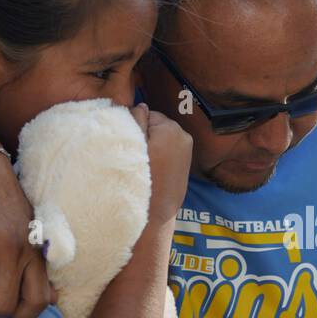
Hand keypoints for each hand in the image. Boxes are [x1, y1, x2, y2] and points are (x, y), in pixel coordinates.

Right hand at [129, 104, 190, 221]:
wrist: (155, 212)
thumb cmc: (140, 178)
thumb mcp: (133, 145)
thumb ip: (136, 120)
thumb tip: (141, 105)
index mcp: (171, 129)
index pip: (147, 114)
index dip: (135, 125)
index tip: (129, 141)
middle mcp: (183, 136)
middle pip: (157, 125)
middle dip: (146, 134)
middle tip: (134, 153)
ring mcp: (187, 150)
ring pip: (163, 138)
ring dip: (153, 145)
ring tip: (143, 163)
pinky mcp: (186, 162)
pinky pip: (170, 150)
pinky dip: (161, 155)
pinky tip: (153, 168)